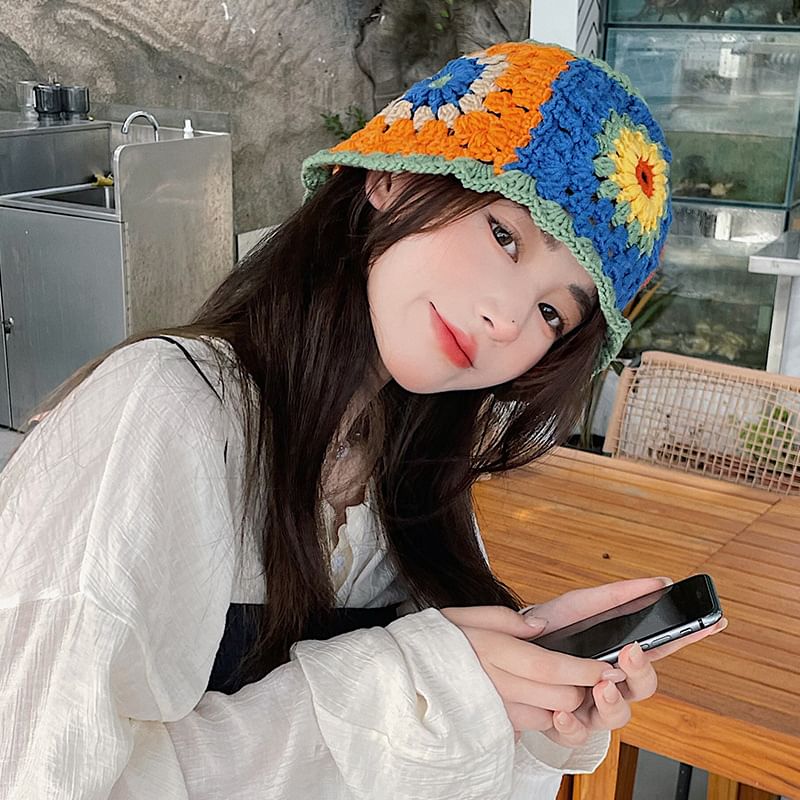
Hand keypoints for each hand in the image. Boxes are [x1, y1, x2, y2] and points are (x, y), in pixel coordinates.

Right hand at [440, 606, 625, 736]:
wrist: (404, 677)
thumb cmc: (436, 643)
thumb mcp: (465, 616)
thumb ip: (504, 617)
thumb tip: (539, 625)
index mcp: (494, 651)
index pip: (551, 666)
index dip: (584, 669)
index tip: (606, 667)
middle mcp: (497, 685)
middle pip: (561, 697)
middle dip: (582, 688)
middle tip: (587, 672)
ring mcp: (496, 711)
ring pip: (552, 715)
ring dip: (562, 703)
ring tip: (550, 682)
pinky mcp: (495, 728)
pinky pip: (533, 726)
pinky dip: (541, 713)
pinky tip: (528, 695)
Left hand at [523, 578, 727, 746]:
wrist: (504, 647)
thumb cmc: (548, 628)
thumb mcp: (579, 605)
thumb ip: (616, 595)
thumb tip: (658, 582)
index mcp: (621, 655)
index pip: (663, 649)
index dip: (689, 638)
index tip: (710, 623)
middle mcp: (612, 685)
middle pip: (645, 688)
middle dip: (643, 672)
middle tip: (630, 653)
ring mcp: (590, 707)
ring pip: (617, 717)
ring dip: (612, 702)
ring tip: (600, 685)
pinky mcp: (563, 725)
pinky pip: (575, 734)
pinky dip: (570, 725)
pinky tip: (561, 710)